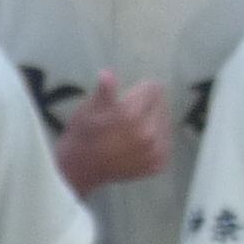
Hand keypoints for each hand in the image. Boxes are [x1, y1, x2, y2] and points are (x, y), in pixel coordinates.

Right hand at [54, 71, 170, 193]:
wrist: (79, 170)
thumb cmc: (82, 134)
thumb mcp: (88, 108)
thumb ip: (104, 91)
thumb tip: (107, 74)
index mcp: (131, 115)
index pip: (153, 89)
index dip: (140, 89)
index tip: (128, 95)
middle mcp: (148, 134)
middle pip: (161, 105)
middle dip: (148, 105)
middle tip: (129, 114)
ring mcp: (155, 152)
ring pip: (165, 123)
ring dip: (152, 122)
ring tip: (132, 129)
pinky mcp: (157, 165)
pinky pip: (165, 142)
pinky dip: (155, 140)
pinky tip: (138, 143)